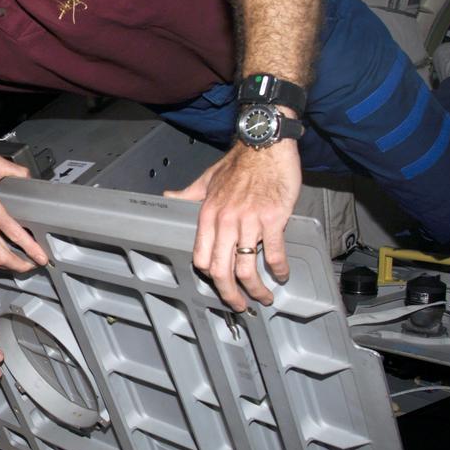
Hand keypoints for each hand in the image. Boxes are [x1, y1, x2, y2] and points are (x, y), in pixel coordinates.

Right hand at [0, 156, 47, 271]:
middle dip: (21, 265)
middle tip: (33, 264)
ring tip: (21, 265)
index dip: (30, 248)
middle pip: (2, 256)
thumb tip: (29, 177)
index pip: (14, 233)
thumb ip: (15, 171)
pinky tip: (2, 260)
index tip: (41, 256)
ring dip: (8, 266)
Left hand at [162, 140, 300, 311]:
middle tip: (240, 305)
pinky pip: (274, 253)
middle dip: (231, 294)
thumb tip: (167, 197)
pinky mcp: (273, 219)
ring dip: (257, 289)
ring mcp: (249, 222)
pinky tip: (282, 275)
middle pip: (222, 270)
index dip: (209, 277)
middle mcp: (225, 221)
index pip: (201, 257)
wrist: (265, 144)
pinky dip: (279, 269)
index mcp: (208, 215)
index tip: (218, 285)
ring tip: (264, 297)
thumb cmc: (239, 162)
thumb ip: (188, 195)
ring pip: (248, 268)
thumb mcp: (206, 179)